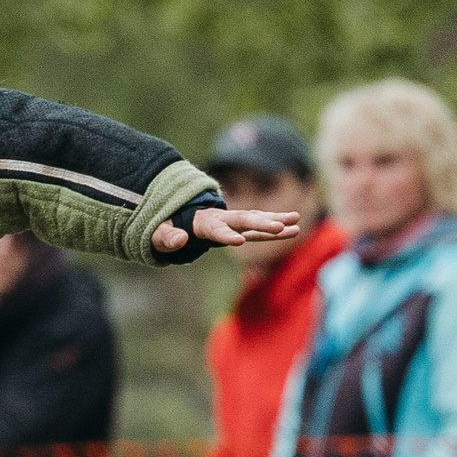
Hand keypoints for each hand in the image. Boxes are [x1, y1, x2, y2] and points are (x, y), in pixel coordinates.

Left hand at [150, 208, 301, 254]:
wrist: (175, 214)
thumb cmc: (166, 227)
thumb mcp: (159, 233)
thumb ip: (168, 236)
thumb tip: (180, 240)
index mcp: (201, 222)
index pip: (215, 229)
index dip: (226, 235)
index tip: (239, 242)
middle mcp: (221, 217)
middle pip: (242, 220)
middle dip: (260, 223)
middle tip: (279, 227)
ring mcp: (232, 220)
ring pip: (255, 219)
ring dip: (275, 221)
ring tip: (296, 224)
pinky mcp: (238, 225)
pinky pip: (258, 225)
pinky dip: (274, 224)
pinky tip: (293, 227)